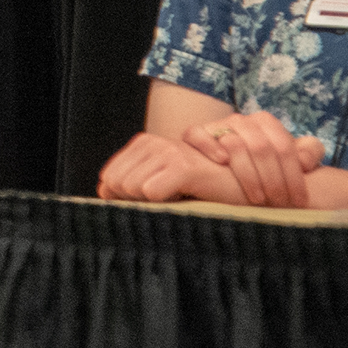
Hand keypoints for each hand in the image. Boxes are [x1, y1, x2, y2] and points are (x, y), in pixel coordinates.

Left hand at [96, 130, 243, 204]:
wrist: (245, 188)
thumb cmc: (202, 190)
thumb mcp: (162, 184)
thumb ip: (130, 185)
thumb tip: (101, 192)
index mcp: (144, 144)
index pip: (108, 177)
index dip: (123, 197)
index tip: (150, 201)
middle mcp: (152, 143)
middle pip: (116, 184)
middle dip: (134, 201)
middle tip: (166, 201)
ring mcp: (168, 152)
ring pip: (131, 189)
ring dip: (151, 203)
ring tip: (177, 199)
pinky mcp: (183, 167)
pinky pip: (151, 192)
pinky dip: (162, 203)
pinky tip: (184, 199)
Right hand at [181, 111, 324, 206]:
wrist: (219, 163)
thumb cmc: (260, 165)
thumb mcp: (287, 159)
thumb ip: (308, 153)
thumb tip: (306, 160)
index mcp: (266, 122)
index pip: (284, 147)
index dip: (294, 176)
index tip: (299, 201)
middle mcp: (242, 120)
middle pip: (261, 148)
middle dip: (274, 180)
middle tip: (280, 204)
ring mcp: (217, 125)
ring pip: (234, 143)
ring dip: (248, 174)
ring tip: (258, 199)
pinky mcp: (194, 134)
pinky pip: (198, 134)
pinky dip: (210, 146)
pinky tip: (222, 162)